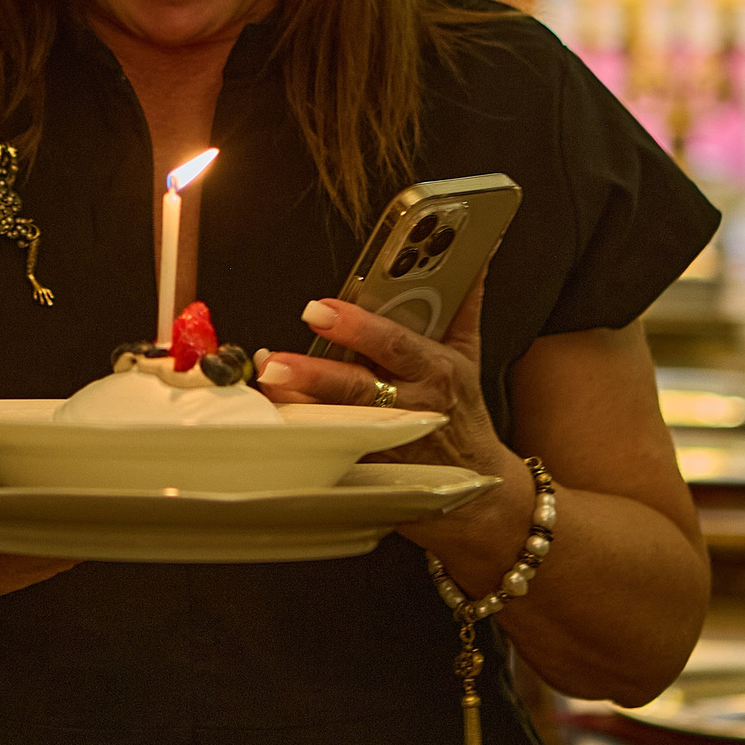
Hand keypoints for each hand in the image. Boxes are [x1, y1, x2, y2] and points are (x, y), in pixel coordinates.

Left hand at [253, 266, 505, 473]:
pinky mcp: (370, 468)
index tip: (321, 310)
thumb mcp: (468, 354)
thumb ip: (464, 303)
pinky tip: (273, 419)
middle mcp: (411, 405)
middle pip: (357, 387)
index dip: (358, 328)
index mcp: (435, 370)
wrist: (480, 486)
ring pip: (336, 421)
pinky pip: (330, 448)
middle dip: (314, 374)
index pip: (394, 344)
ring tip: (264, 382)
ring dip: (296, 404)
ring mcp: (388, 440)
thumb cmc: (464, 410)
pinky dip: (302, 434)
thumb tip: (476, 257)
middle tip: (274, 359)